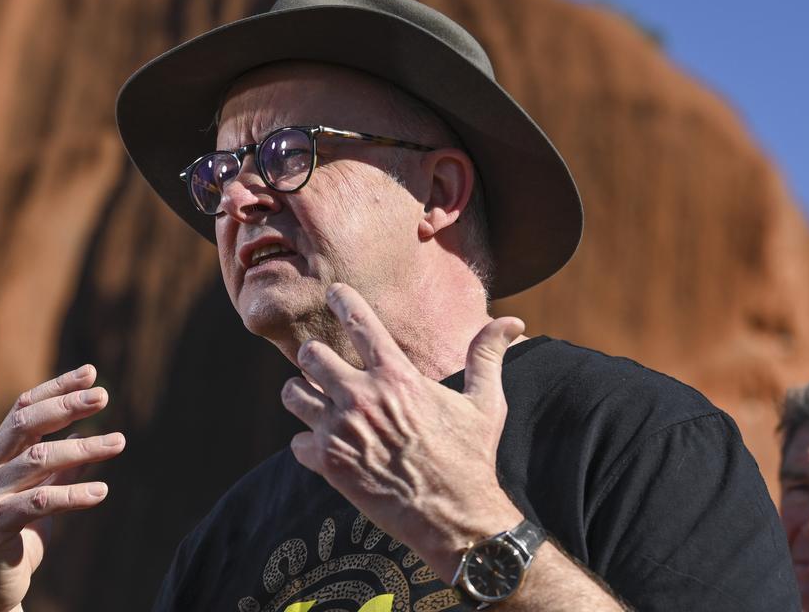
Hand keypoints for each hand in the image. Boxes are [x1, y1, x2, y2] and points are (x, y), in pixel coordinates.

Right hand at [0, 365, 124, 611]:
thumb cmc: (15, 535)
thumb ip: (58, 466)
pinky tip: (102, 490)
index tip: (91, 373)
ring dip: (82, 448)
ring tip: (119, 443)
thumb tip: (88, 437)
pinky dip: (73, 494)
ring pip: (36, 459)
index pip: (23, 408)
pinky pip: (39, 503)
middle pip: (25, 423)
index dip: (56, 388)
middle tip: (104, 396)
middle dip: (66, 405)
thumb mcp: (40, 493)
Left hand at [281, 283, 524, 578]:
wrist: (453, 517)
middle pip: (312, 355)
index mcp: (397, 376)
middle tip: (322, 365)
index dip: (342, 300)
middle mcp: (362, 397)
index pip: (358, 322)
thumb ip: (488, 356)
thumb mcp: (485, 402)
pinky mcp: (329, 464)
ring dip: (303, 396)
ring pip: (294, 395)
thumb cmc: (471, 457)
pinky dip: (307, 443)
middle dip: (315, 357)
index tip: (333, 291)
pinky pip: (297, 441)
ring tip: (316, 402)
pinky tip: (324, 447)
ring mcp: (341, 431)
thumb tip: (514, 321)